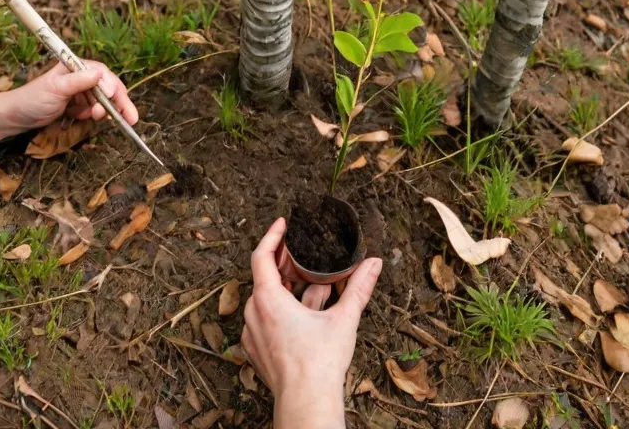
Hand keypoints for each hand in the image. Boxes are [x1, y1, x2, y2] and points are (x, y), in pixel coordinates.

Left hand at [0, 60, 138, 141]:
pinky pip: (94, 110)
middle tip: (131, 118)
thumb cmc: (33, 98)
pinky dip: (94, 115)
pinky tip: (85, 118)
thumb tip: (100, 74)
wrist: (16, 117)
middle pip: (108, 87)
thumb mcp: (56, 88)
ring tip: (98, 118)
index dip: (112, 86)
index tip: (114, 97)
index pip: (102, 74)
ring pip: (104, 100)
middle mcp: (81, 77)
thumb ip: (79, 81)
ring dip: (105, 110)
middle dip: (119, 102)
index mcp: (76, 66)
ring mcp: (80, 92)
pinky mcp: (78, 105)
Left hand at [242, 218, 381, 427]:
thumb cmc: (320, 362)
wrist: (306, 404)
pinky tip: (307, 316)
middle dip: (288, 266)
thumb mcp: (343, 318)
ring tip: (317, 288)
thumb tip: (375, 263)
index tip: (283, 224)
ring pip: (269, 301)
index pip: (261, 255)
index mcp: (267, 298)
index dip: (272, 236)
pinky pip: (267, 322)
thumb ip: (359, 287)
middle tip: (306, 257)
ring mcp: (253, 334)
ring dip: (290, 291)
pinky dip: (284, 313)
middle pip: (266, 278)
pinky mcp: (257, 351)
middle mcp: (253, 313)